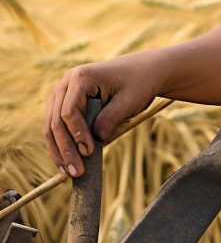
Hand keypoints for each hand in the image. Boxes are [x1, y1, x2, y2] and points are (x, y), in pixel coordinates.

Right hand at [43, 53, 163, 177]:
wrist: (146, 71)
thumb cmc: (139, 83)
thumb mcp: (129, 101)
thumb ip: (109, 120)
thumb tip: (91, 145)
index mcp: (82, 76)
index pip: (69, 111)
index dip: (76, 134)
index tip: (89, 152)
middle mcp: (67, 82)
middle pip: (56, 120)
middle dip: (65, 148)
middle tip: (76, 171)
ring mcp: (64, 92)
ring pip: (52, 125)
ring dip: (59, 150)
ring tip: (68, 172)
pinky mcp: (66, 102)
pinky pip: (57, 125)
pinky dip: (61, 143)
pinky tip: (67, 162)